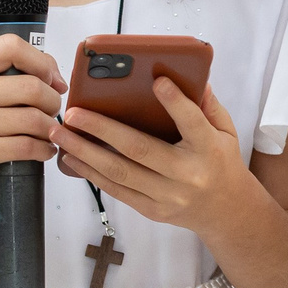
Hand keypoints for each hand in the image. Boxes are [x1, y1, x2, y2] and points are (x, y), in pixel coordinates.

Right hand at [0, 35, 63, 206]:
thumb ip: (9, 73)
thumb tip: (56, 79)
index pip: (12, 47)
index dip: (42, 63)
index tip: (51, 81)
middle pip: (30, 87)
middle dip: (52, 101)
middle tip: (51, 111)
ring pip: (31, 119)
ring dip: (50, 128)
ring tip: (48, 132)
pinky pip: (24, 146)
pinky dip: (43, 149)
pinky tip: (43, 149)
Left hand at [52, 79, 260, 241]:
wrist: (226, 211)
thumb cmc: (222, 163)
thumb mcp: (226, 131)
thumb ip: (208, 105)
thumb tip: (193, 75)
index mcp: (208, 150)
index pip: (192, 123)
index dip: (175, 102)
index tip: (156, 81)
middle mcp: (186, 175)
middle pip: (139, 150)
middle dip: (102, 130)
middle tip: (73, 114)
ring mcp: (167, 196)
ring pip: (120, 173)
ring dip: (85, 153)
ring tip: (61, 135)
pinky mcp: (152, 210)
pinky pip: (117, 191)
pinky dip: (92, 173)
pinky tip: (73, 159)